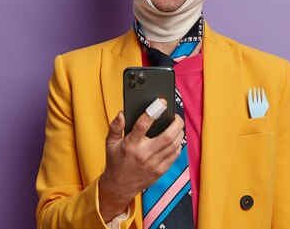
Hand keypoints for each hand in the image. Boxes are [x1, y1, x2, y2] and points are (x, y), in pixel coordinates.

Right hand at [98, 100, 183, 221]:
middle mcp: (144, 154)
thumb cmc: (115, 161)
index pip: (143, 124)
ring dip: (179, 133)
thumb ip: (115, 126)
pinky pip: (175, 155)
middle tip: (176, 116)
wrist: (119, 186)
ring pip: (174, 145)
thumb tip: (122, 113)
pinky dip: (178, 145)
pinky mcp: (160, 171)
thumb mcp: (110, 142)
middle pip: (167, 136)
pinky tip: (175, 139)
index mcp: (131, 145)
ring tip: (177, 126)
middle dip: (176, 123)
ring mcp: (154, 164)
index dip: (154, 110)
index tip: (162, 101)